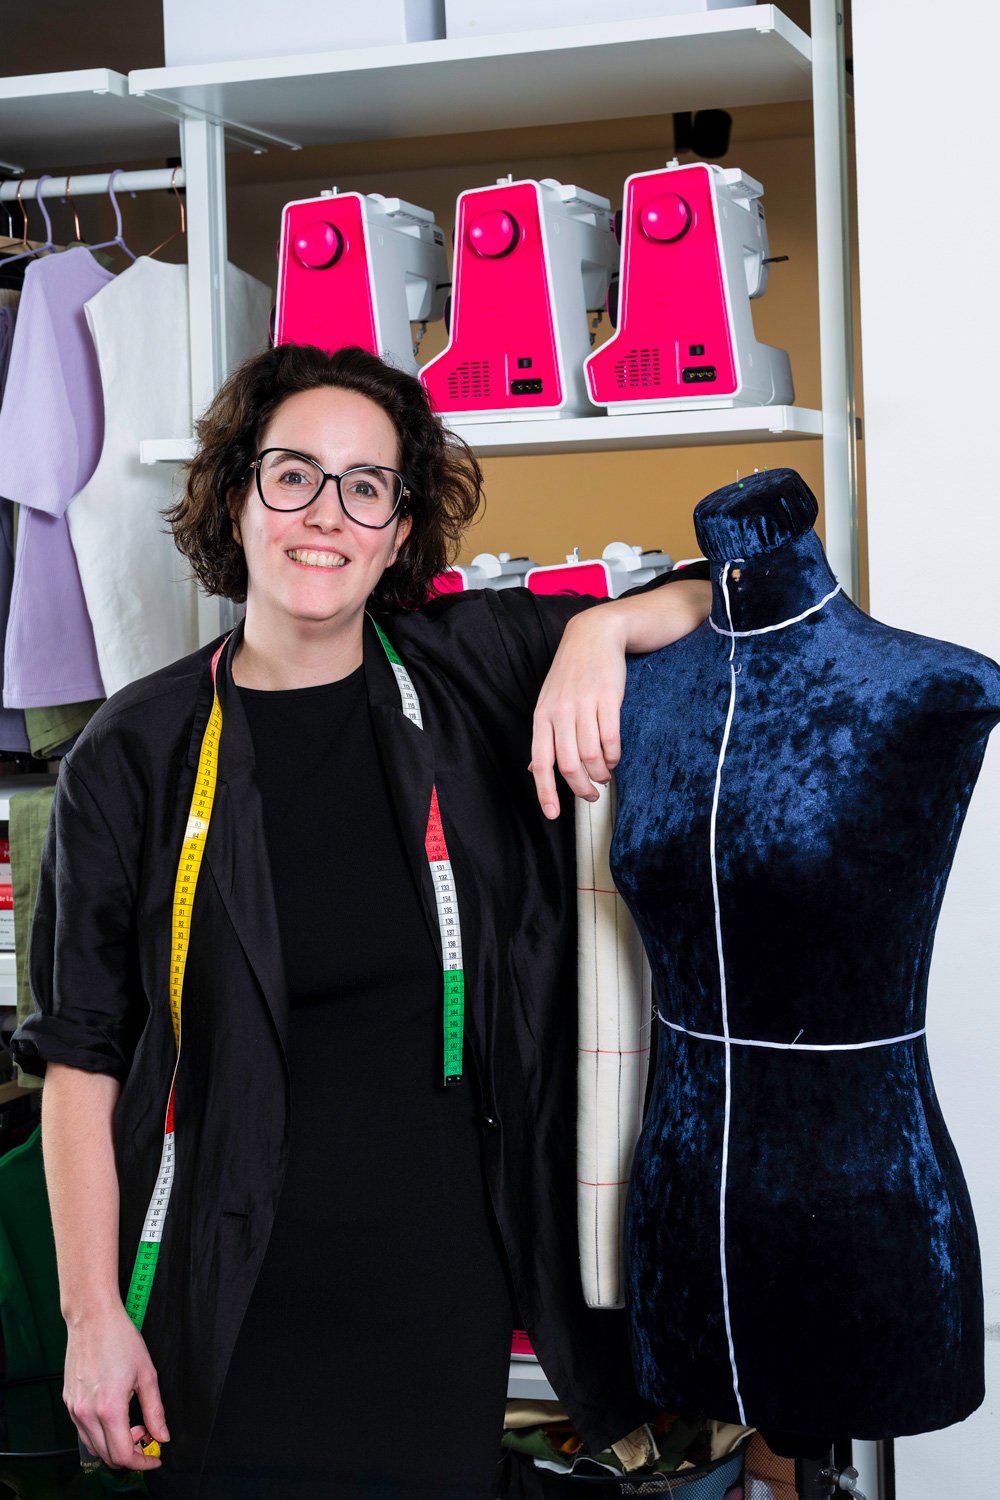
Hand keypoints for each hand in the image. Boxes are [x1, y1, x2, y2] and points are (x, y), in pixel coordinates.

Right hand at [63, 1304, 169, 1470]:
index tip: (154, 1457)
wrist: (92, 1318)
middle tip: (146, 1434)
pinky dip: (100, 1433)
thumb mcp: (147, 1374)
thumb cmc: (121, 1340)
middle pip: (107, 1457)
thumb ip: (155, 1410)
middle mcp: (87, 1414)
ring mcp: (74, 1409)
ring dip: (114, 1444)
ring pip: (93, 1446)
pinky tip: (114, 1414)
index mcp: (109, 1409)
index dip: (142, 1462)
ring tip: (131, 1422)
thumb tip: (162, 1435)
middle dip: (130, 1454)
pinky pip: (83, 1431)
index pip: (123, 1455)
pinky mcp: (69, 1402)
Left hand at [530, 608, 626, 818]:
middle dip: (582, 788)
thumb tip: (534, 770)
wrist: (594, 635)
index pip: (541, 762)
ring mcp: (583, 705)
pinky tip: (614, 757)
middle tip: (592, 796)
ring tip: (605, 774)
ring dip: (601, 772)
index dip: (546, 792)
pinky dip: (614, 755)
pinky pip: (610, 738)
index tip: (553, 815)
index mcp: (542, 717)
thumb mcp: (549, 702)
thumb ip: (544, 736)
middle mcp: (560, 713)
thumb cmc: (571, 673)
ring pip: (591, 755)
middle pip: (569, 765)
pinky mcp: (607, 699)